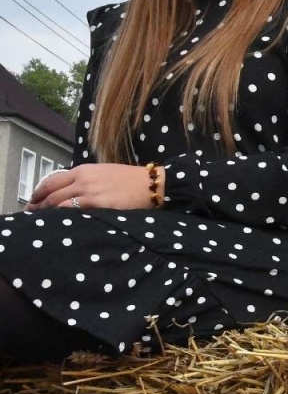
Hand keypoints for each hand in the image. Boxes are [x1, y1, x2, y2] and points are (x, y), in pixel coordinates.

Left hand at [27, 163, 152, 210]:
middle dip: (38, 204)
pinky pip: (72, 211)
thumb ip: (87, 179)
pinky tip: (58, 223)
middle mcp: (82, 179)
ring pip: (58, 203)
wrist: (151, 184)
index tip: (33, 200)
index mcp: (83, 170)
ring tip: (41, 221)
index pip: (52, 180)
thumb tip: (72, 189)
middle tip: (31, 214)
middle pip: (51, 193)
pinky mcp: (97, 204)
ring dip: (46, 213)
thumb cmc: (131, 180)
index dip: (39, 192)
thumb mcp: (104, 172)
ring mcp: (88, 192)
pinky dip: (62, 217)